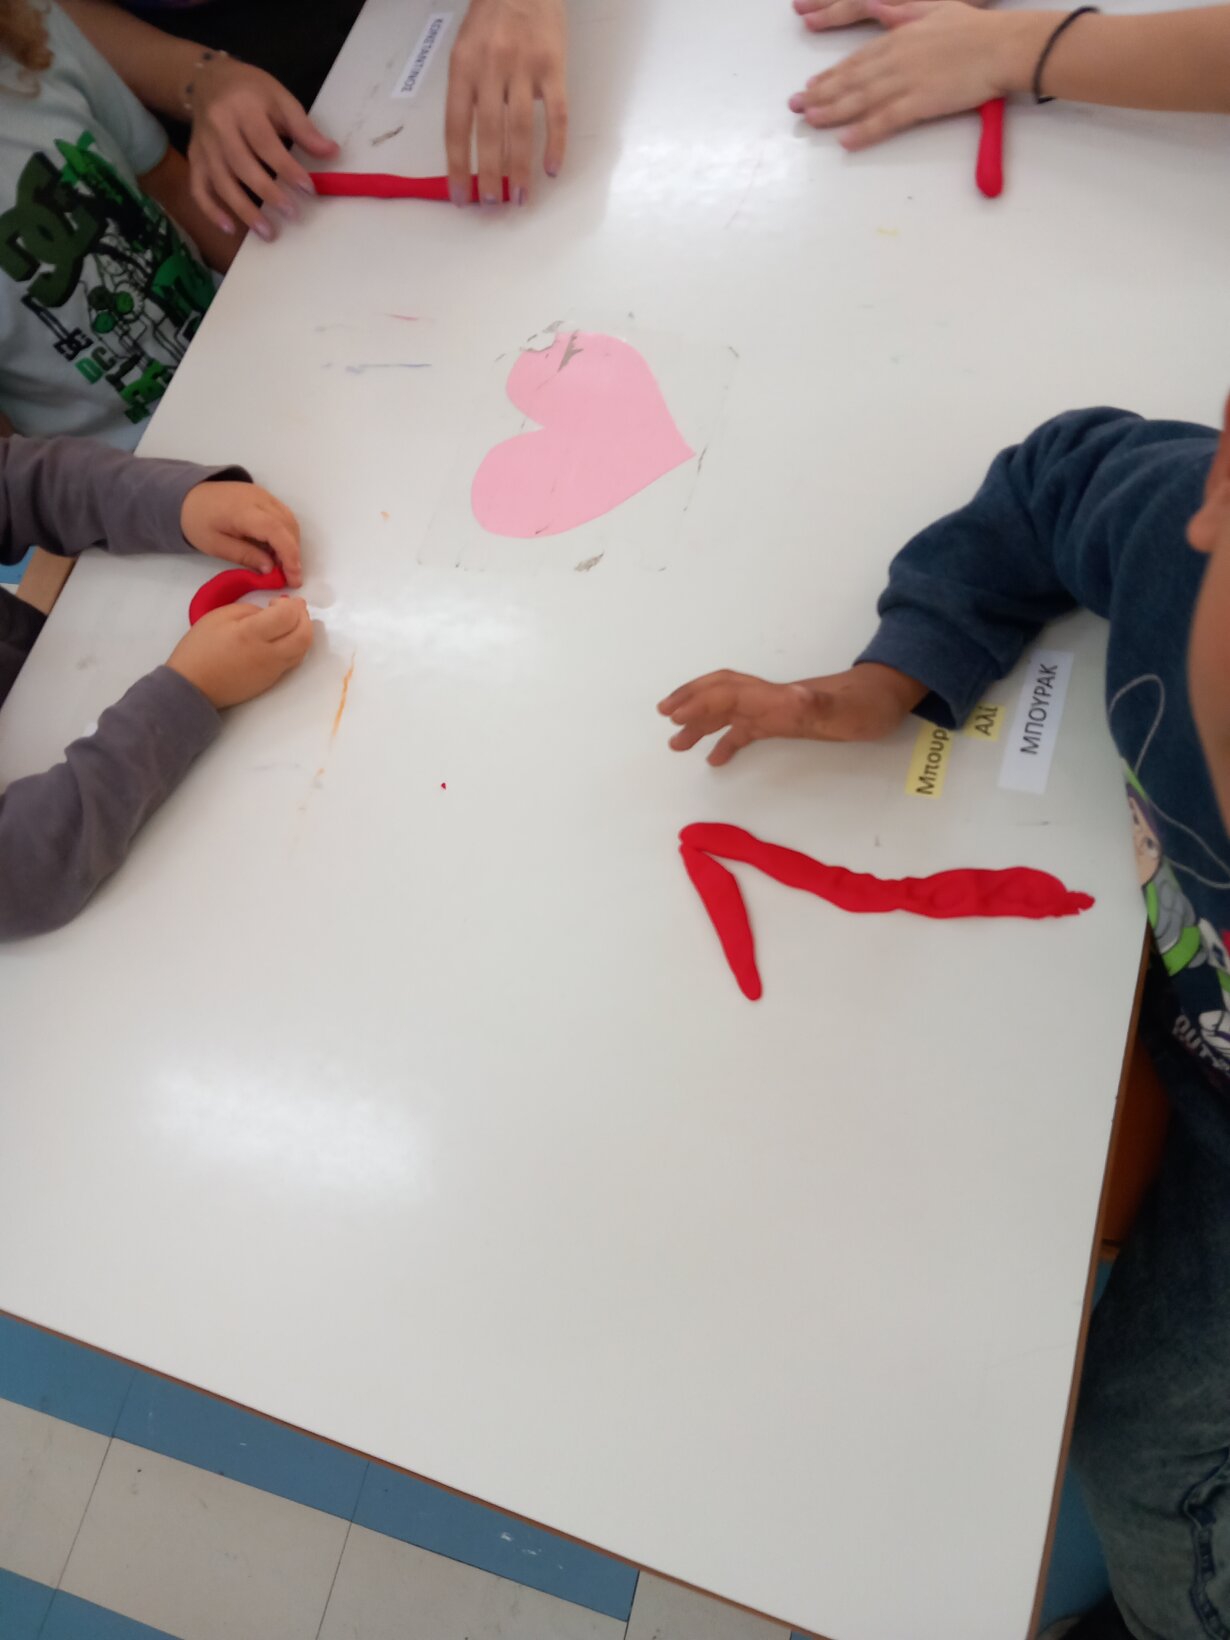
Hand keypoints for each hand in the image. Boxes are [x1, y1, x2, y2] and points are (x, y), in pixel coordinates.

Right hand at [167, 597, 313, 708]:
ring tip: (290, 622)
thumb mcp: (218, 617)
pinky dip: (295, 645)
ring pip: (303, 650)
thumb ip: (249, 610)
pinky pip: (293, 660)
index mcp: (251, 635)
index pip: (288, 616)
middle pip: (304, 635)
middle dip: (304, 617)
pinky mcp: (272, 681)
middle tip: (294, 608)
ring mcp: (272, 670)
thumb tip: (271, 613)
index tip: (279, 601)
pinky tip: (283, 638)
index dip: (290, 604)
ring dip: (303, 632)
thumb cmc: (200, 649)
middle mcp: (268, 654)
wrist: (193, 686)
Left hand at [180, 482, 303, 586]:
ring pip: (290, 520)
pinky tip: (277, 548)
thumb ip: (245, 556)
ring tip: (282, 564)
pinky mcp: (265, 496)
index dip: (289, 555)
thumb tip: (271, 569)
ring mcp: (264, 494)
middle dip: (293, 554)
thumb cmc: (197, 522)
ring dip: (292, 544)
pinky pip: (284, 515)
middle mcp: (258, 499)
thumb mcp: (216, 546)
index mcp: (242, 511)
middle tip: (288, 577)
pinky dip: (286, 533)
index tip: (294, 578)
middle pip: (288, 526)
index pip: (276, 531)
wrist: (188, 496)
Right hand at [187, 56, 338, 238]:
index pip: (265, 142)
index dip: (286, 168)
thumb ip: (303, 127)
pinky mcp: (194, 159)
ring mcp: (203, 146)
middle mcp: (219, 127)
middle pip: (242, 165)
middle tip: (292, 214)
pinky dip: (211, 211)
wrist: (208, 81)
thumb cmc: (251, 91)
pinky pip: (198, 189)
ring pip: (221, 182)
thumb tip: (332, 152)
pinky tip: (230, 229)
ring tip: (268, 232)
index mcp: (242, 107)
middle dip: (268, 193)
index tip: (309, 189)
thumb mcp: (279, 98)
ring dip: (244, 211)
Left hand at [446, 0, 566, 205]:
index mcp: (463, 67)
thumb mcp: (466, 48)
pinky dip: (556, 145)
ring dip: (520, 169)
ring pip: (521, 131)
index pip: (457, 128)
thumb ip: (468, 91)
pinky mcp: (554, 67)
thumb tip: (472, 146)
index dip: (457, 167)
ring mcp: (524, 68)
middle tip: (493, 205)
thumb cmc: (493, 15)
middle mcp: (491, 69)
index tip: (460, 196)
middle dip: (490, 176)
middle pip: (490, 135)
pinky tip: (553, 169)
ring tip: (520, 198)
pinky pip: (557, 114)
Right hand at [658, 663, 924, 765]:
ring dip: (700, 723)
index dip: (699, 701)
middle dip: (690, 701)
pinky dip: (726, 741)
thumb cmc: (868, 705)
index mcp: (778, 696)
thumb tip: (791, 697)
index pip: (729, 692)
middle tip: (664, 716)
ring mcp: (776, 710)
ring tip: (676, 744)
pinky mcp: (785, 722)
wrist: (886, 698)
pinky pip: (747, 729)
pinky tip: (715, 759)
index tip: (673, 714)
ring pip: (728, 712)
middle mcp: (771, 699)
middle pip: (720, 693)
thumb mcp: (844, 709)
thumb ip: (817, 704)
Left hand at [789, 2, 1034, 150]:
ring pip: (861, 99)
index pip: (857, 59)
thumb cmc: (975, 29)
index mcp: (899, 37)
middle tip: (796, 106)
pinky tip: (846, 140)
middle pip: (851, 79)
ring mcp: (907, 81)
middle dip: (821, 93)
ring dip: (833, 112)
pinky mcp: (921, 103)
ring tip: (810, 121)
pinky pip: (886, 120)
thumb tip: (874, 7)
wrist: (1002, 45)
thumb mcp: (933, 9)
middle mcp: (896, 59)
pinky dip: (864, 131)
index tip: (812, 85)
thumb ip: (901, 12)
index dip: (831, 74)